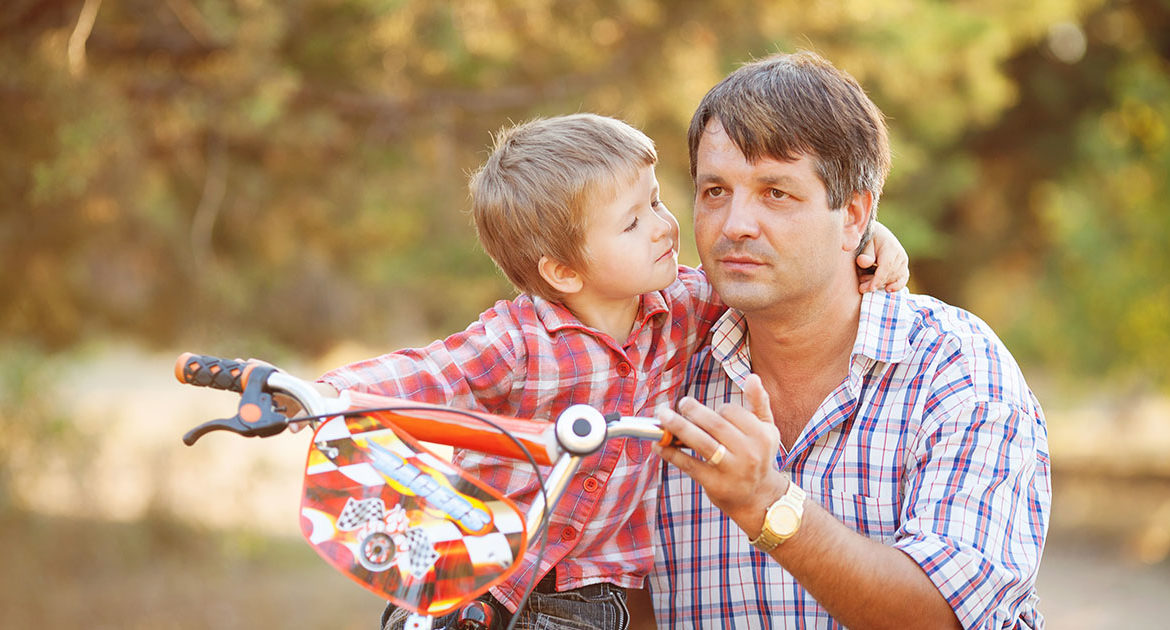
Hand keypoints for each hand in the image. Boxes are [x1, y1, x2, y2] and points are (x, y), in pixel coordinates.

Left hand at [654, 374, 787, 533]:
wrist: (759, 499)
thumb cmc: (759, 456)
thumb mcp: (767, 430)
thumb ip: (759, 403)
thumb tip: (752, 377)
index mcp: (761, 435)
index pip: (731, 412)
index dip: (715, 410)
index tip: (705, 413)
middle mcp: (749, 452)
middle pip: (715, 425)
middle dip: (693, 411)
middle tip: (680, 404)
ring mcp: (731, 470)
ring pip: (701, 443)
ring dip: (678, 428)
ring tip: (663, 416)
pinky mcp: (715, 484)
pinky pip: (689, 464)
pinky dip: (671, 453)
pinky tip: (658, 446)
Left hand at [856, 221, 908, 292]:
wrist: (876, 235)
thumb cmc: (868, 240)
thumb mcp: (864, 243)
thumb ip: (865, 254)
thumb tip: (865, 262)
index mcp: (890, 247)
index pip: (886, 266)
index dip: (878, 279)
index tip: (870, 288)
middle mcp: (900, 255)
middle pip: (889, 274)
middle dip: (875, 283)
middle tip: (861, 287)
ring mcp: (903, 262)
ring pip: (894, 279)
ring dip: (880, 283)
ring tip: (865, 282)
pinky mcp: (903, 268)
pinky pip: (903, 279)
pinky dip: (896, 286)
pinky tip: (888, 289)